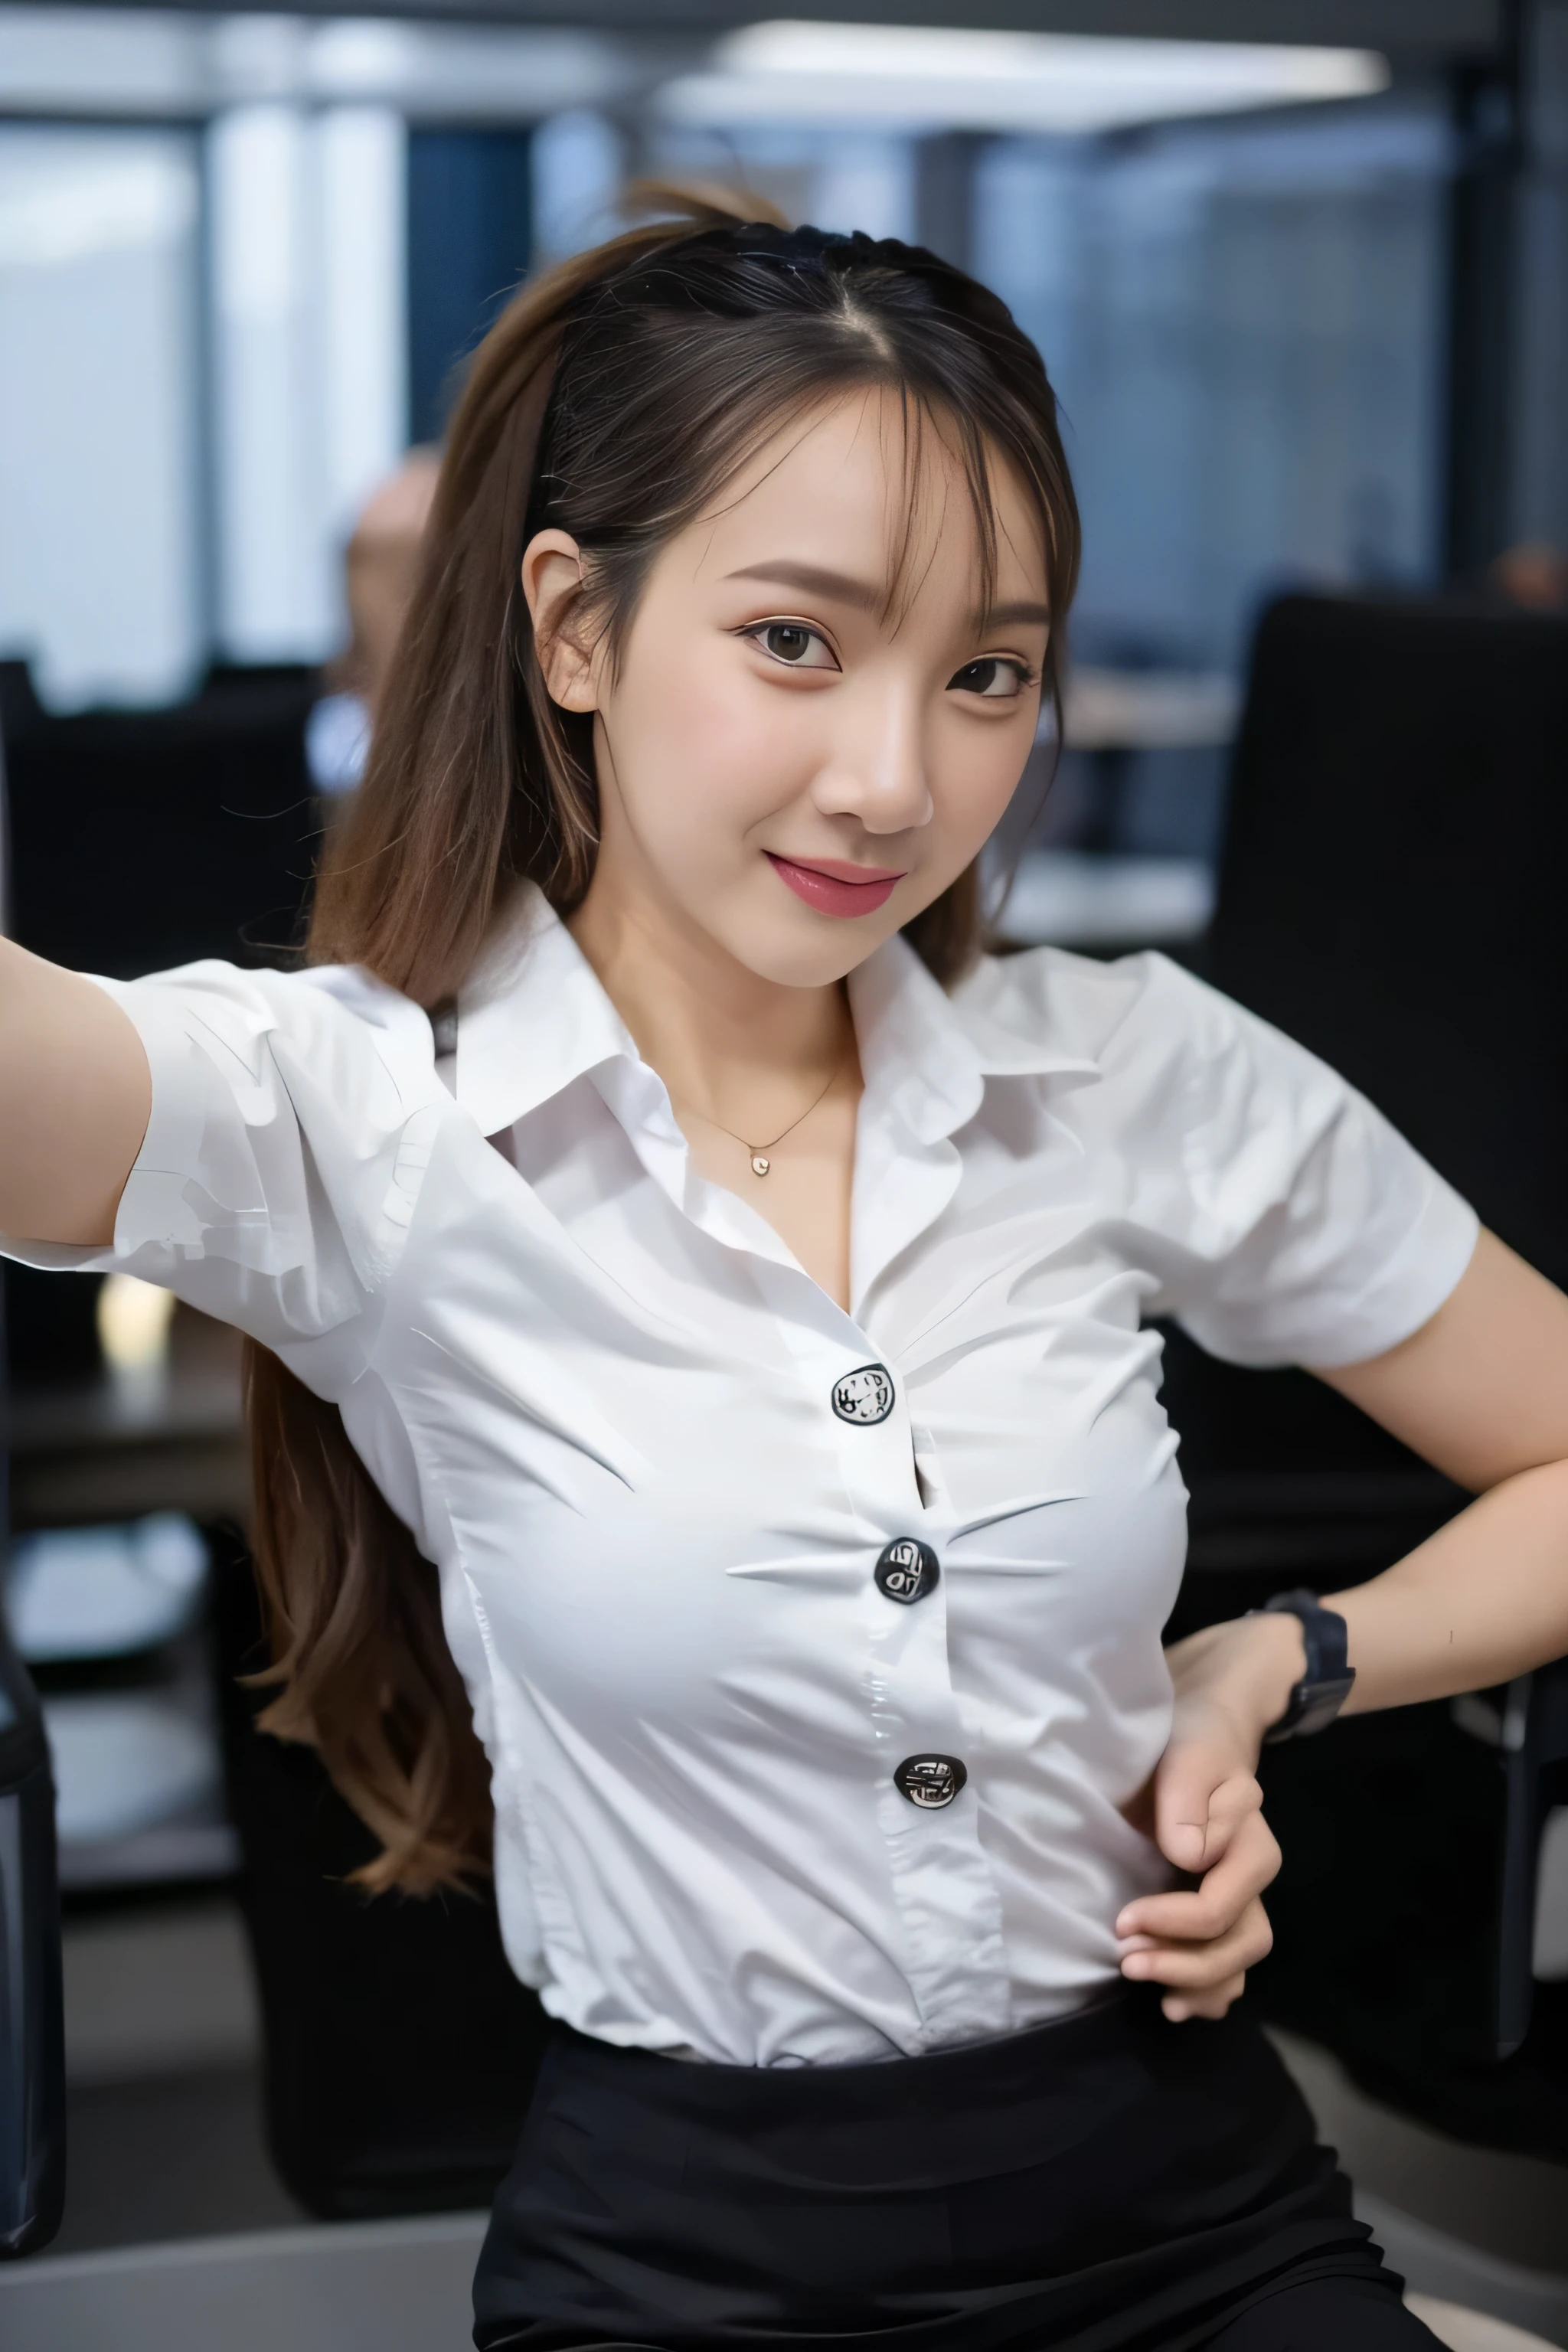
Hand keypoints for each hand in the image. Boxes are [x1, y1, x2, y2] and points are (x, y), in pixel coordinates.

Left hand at [1115, 1613, 1301, 2021]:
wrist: (1199, 1733)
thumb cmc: (1190, 1741)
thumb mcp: (1187, 1755)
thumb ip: (1188, 1799)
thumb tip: (1189, 1857)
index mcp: (1251, 1844)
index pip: (1221, 1907)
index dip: (1173, 1924)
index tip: (1122, 1920)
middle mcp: (1252, 1878)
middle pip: (1238, 1944)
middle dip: (1183, 1963)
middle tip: (1124, 1960)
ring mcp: (1239, 1897)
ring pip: (1238, 1963)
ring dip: (1193, 1983)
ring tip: (1142, 1984)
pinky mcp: (1218, 1909)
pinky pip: (1230, 1965)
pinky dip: (1208, 1992)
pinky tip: (1174, 2004)